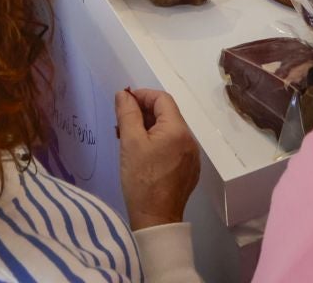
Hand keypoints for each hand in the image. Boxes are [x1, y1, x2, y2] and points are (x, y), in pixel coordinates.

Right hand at [115, 87, 200, 230]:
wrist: (156, 219)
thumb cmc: (141, 179)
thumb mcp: (130, 142)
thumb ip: (127, 113)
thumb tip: (124, 94)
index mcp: (178, 130)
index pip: (162, 99)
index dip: (142, 96)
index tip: (123, 103)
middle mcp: (190, 140)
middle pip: (166, 115)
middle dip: (143, 113)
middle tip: (121, 124)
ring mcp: (191, 157)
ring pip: (168, 132)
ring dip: (148, 129)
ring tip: (128, 140)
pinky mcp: (188, 170)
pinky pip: (173, 148)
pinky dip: (157, 144)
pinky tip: (142, 156)